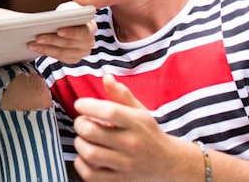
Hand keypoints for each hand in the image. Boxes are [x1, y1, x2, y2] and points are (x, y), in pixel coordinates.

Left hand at [28, 4, 96, 62]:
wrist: (71, 22)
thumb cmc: (70, 14)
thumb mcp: (69, 8)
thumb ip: (66, 12)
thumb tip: (56, 17)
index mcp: (91, 28)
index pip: (83, 32)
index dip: (71, 32)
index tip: (59, 31)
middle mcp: (89, 43)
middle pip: (69, 44)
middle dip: (52, 40)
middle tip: (37, 37)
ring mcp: (81, 52)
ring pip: (62, 52)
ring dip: (45, 48)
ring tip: (32, 44)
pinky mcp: (73, 59)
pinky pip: (58, 57)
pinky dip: (46, 52)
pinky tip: (36, 48)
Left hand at [71, 74, 200, 180]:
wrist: (169, 163)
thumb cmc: (148, 133)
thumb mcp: (139, 111)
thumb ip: (121, 94)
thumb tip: (106, 77)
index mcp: (136, 123)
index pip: (109, 111)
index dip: (88, 105)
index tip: (80, 104)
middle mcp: (131, 144)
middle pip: (92, 132)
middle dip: (80, 123)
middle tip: (83, 121)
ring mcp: (125, 164)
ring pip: (89, 153)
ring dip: (80, 143)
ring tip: (84, 138)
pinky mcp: (120, 179)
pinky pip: (91, 175)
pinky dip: (81, 164)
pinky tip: (86, 156)